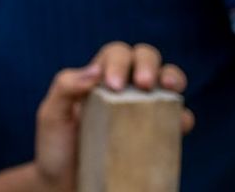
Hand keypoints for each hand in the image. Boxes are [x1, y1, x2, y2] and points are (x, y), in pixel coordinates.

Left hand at [33, 42, 193, 190]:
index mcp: (99, 79)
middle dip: (148, 63)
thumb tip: (95, 71)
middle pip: (145, 58)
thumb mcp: (51, 115)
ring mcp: (142, 110)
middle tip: (143, 84)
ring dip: (174, 77)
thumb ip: (64, 88)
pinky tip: (180, 122)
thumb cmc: (56, 148)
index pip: (116, 54)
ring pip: (167, 81)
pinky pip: (178, 120)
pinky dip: (183, 116)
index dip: (119, 61)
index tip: (113, 85)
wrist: (65, 186)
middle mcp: (124, 89)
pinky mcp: (156, 135)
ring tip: (170, 87)